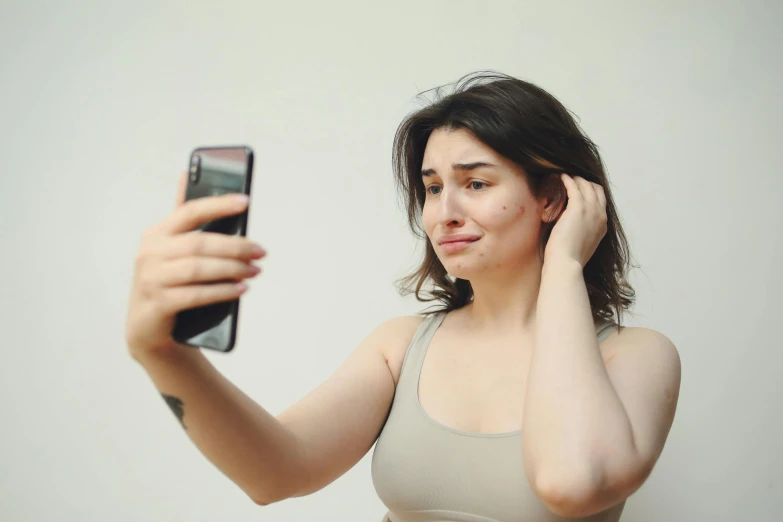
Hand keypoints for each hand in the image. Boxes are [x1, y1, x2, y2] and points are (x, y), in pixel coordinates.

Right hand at [125, 172, 265, 361]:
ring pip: (198, 268)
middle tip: (261, 252)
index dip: (218, 205)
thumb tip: (186, 175)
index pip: (189, 211)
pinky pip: (196, 295)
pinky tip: (241, 290)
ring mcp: (151, 279)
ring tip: (255, 271)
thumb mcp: (172, 250)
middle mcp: (150, 253)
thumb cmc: (169, 283)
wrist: (147, 329)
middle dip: (235, 246)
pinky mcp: (157, 304)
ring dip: (232, 269)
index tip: (246, 202)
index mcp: (157, 234)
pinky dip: (222, 291)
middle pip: (199, 243)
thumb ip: (182, 219)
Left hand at [543, 174, 606, 267]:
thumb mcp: (581, 244)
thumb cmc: (568, 259)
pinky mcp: (578, 208)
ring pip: (586, 185)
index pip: (601, 201)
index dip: (590, 192)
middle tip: (571, 178)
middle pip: (596, 189)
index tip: (579, 188)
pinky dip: (567, 179)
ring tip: (563, 175)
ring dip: (575, 178)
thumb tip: (570, 228)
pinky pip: (574, 186)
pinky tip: (559, 176)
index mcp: (602, 226)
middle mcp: (600, 216)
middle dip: (584, 182)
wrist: (566, 263)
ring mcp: (591, 211)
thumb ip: (581, 233)